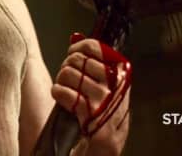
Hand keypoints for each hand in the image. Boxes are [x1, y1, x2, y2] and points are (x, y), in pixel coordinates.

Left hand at [51, 33, 131, 153]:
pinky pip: (66, 93)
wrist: (102, 152)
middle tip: (68, 80)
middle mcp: (117, 87)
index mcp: (122, 76)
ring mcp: (106, 102)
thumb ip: (94, 64)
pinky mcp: (93, 117)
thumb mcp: (104, 89)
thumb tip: (77, 38)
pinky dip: (59, 93)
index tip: (72, 53)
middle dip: (67, 68)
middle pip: (78, 60)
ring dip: (62, 82)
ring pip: (69, 74)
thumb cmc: (101, 119)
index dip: (79, 48)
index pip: (97, 48)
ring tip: (66, 91)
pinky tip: (63, 100)